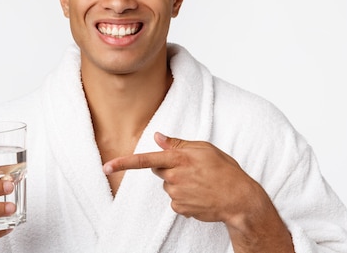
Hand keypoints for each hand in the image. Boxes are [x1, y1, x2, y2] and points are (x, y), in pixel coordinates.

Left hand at [103, 132, 293, 252]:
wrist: (240, 200)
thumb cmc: (225, 170)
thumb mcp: (204, 149)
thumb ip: (178, 143)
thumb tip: (157, 137)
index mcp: (179, 159)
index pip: (146, 160)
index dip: (124, 163)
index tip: (106, 166)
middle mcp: (174, 177)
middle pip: (160, 170)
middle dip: (170, 168)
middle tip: (193, 169)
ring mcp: (176, 194)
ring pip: (169, 185)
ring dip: (180, 183)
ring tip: (201, 183)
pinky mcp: (180, 208)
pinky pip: (175, 200)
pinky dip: (185, 197)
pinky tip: (200, 195)